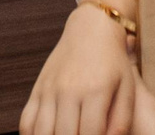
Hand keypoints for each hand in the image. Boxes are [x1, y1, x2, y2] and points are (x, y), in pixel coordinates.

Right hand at [23, 0, 144, 134]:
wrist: (91, 29)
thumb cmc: (114, 62)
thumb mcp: (128, 88)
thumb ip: (121, 120)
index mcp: (95, 91)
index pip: (91, 134)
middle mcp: (69, 90)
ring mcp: (49, 89)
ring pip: (41, 132)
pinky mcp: (38, 89)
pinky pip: (26, 120)